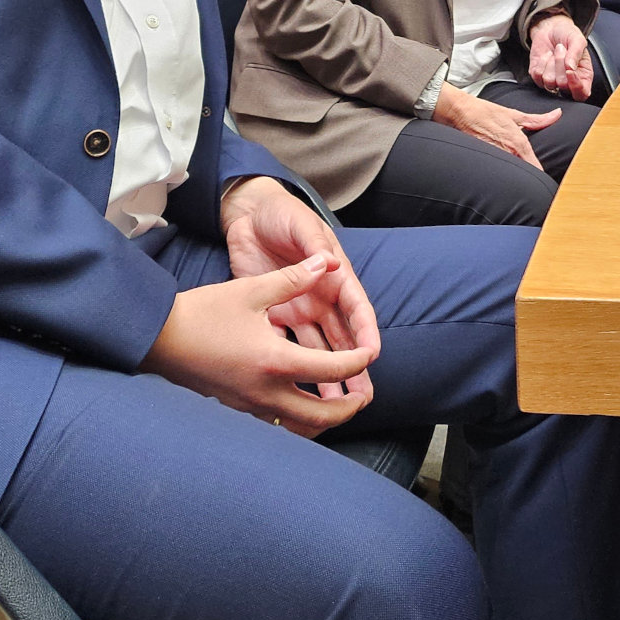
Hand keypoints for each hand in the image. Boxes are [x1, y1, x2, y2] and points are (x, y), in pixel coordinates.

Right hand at [142, 256, 374, 435]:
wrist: (157, 338)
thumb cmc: (203, 312)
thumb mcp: (251, 290)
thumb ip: (293, 279)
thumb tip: (327, 262)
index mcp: (276, 360)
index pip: (333, 368)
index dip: (358, 361)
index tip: (369, 354)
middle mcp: (266, 391)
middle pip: (323, 415)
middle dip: (349, 407)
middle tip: (363, 394)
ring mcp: (250, 406)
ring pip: (299, 426)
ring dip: (324, 418)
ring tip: (337, 402)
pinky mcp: (236, 409)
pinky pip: (276, 423)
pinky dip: (297, 418)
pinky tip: (300, 402)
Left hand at [222, 176, 379, 409]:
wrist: (247, 214)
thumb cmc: (280, 214)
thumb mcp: (300, 225)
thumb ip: (314, 246)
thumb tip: (332, 263)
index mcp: (333, 275)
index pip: (355, 308)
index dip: (366, 331)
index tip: (372, 354)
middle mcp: (320, 297)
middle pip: (342, 338)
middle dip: (354, 367)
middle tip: (363, 396)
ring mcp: (299, 308)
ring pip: (319, 349)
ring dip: (328, 376)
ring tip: (335, 405)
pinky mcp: (275, 315)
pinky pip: (289, 345)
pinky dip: (295, 367)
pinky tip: (297, 390)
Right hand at [433, 82, 559, 168]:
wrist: (458, 112)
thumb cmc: (484, 112)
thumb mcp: (513, 115)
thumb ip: (537, 120)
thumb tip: (556, 115)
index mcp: (518, 143)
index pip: (535, 168)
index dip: (540, 176)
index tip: (542, 179)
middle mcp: (507, 154)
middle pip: (523, 175)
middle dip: (526, 177)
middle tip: (529, 179)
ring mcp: (494, 159)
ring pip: (509, 176)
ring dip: (512, 177)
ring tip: (512, 177)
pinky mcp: (483, 163)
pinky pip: (495, 174)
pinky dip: (498, 174)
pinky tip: (497, 172)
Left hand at [527, 13, 592, 99]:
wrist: (550, 29)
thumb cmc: (567, 35)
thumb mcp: (577, 39)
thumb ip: (577, 53)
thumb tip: (570, 68)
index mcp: (583, 76)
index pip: (581, 94)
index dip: (575, 85)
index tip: (570, 70)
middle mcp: (568, 82)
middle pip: (563, 85)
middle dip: (560, 65)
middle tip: (563, 50)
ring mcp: (552, 81)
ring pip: (549, 81)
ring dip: (550, 63)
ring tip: (555, 53)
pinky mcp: (538, 77)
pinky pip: (537, 75)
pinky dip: (541, 62)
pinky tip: (546, 56)